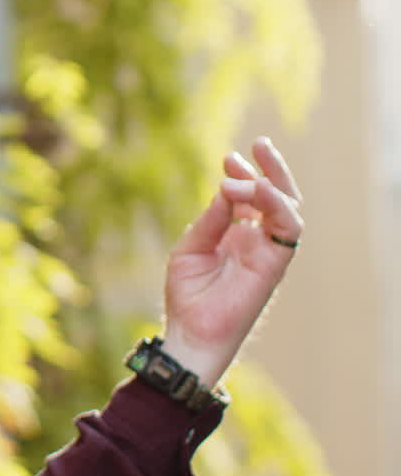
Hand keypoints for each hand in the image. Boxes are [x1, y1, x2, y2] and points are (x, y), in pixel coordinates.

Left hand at [160, 136, 303, 388]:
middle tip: (258, 144)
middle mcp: (256, 241)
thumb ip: (211, 219)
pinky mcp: (274, 266)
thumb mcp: (190, 248)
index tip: (229, 157)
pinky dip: (278, 207)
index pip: (251, 198)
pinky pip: (288, 232)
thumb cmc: (187, 295)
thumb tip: (226, 187)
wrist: (190, 331)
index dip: (243, 174)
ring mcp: (267, 253)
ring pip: (288, 210)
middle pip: (276, 198)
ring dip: (270, 186)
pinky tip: (259, 189)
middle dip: (270, 169)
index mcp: (236, 235)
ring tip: (245, 175)